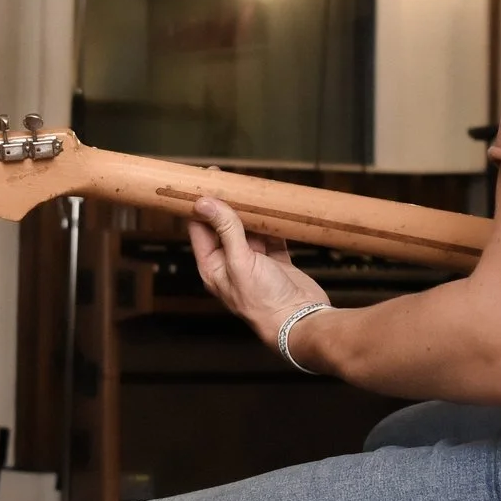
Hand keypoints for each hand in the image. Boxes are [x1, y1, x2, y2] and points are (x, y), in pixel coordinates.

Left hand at [187, 196, 329, 355]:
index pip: (200, 229)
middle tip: (229, 179)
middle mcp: (231, 263)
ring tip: (252, 190)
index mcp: (213, 266)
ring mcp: (255, 262)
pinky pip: (272, 236)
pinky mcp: (277, 261)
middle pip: (224, 226)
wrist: (300, 321)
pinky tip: (273, 209)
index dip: (200, 204)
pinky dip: (273, 223)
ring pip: (249, 229)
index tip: (203, 181)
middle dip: (227, 203)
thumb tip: (205, 203)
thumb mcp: (240, 261)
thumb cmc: (265, 302)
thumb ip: (225, 230)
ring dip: (251, 212)